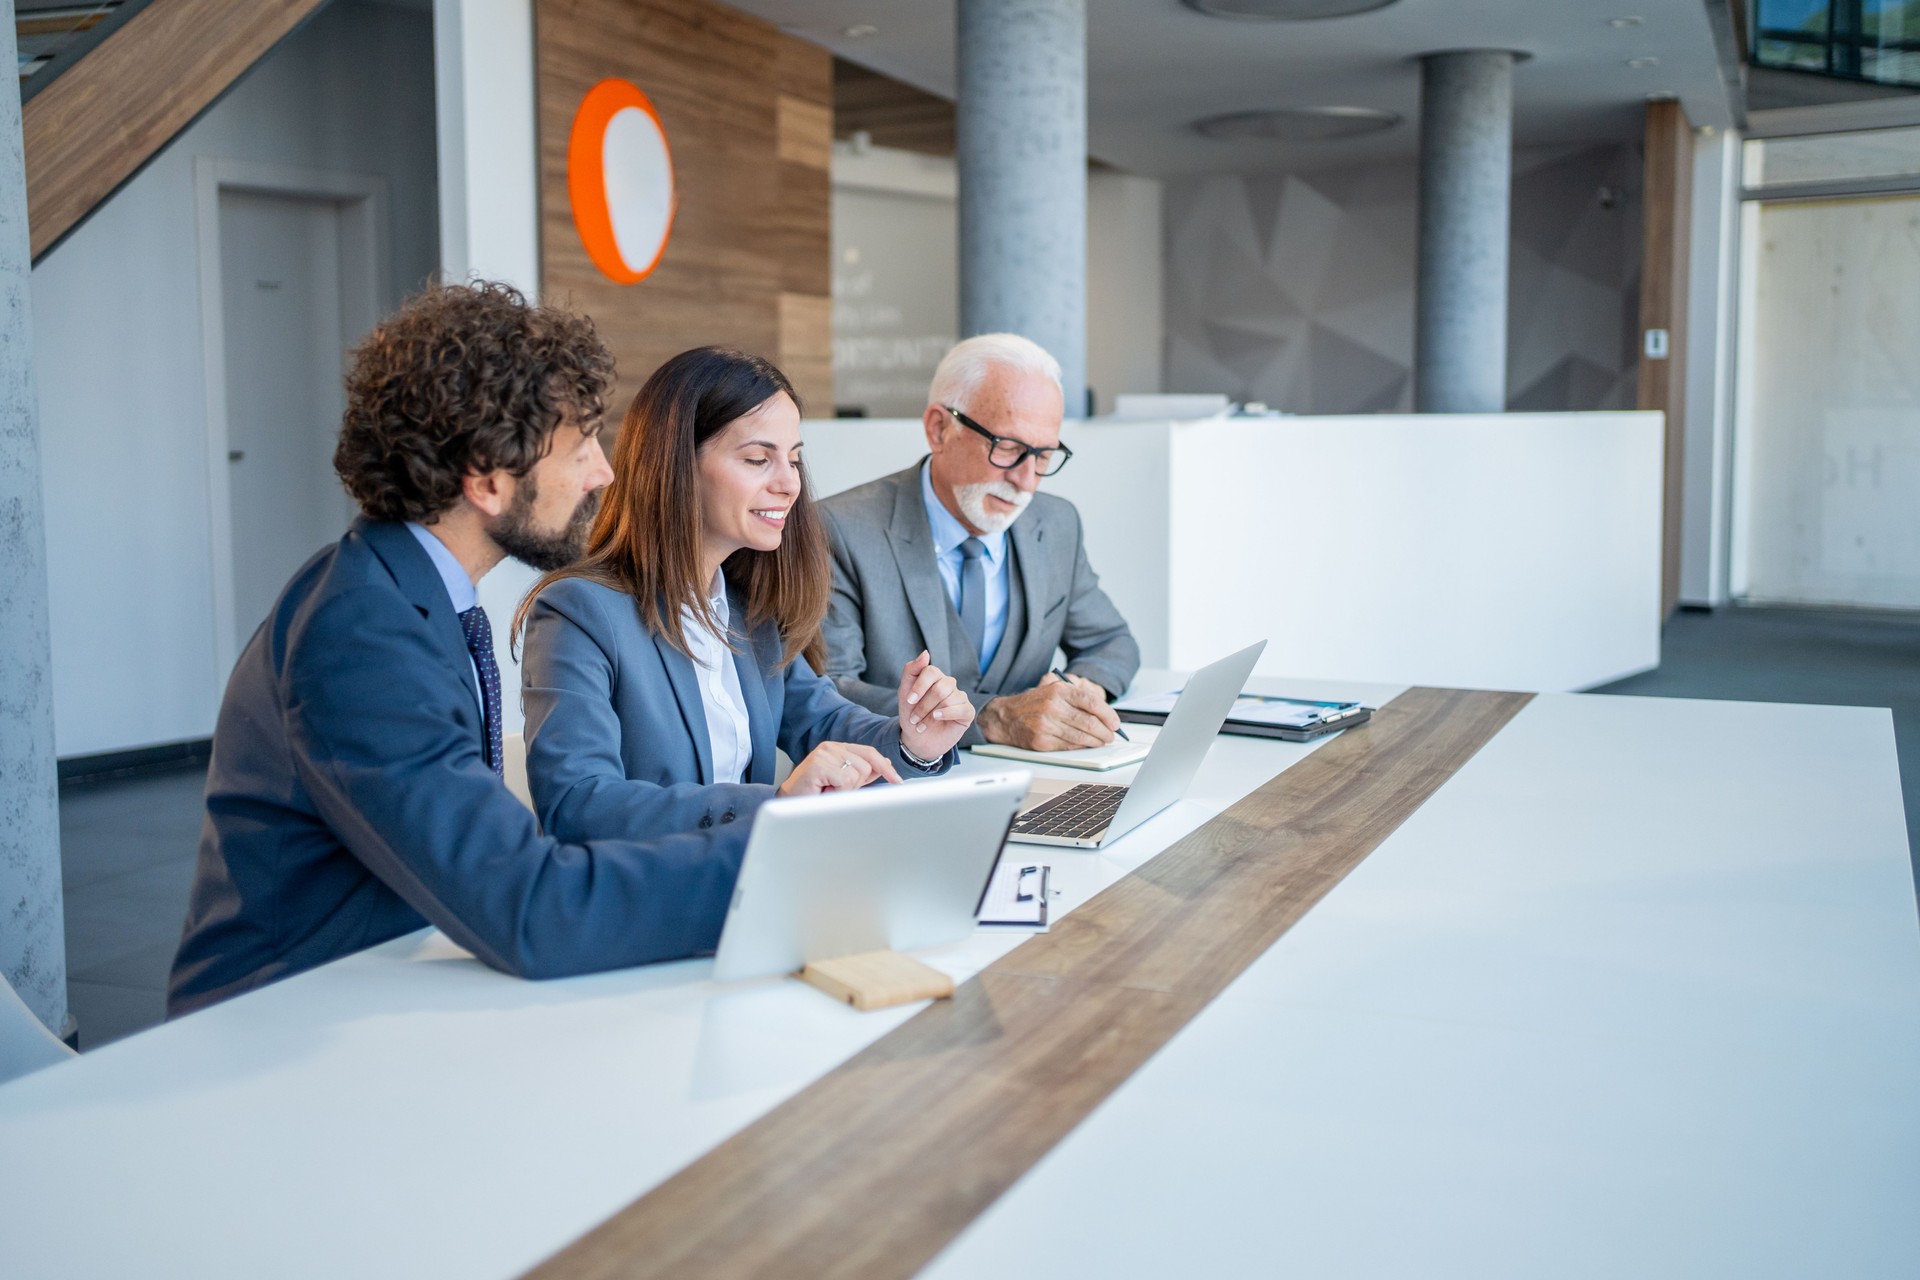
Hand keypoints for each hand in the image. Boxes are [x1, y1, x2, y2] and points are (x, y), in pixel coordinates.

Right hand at [778, 742, 902, 795]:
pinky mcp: (819, 765)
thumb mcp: (843, 782)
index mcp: (838, 748)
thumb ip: (860, 773)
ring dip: (845, 789)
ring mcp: (824, 754)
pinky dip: (837, 791)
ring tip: (828, 790)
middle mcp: (831, 747)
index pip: (869, 752)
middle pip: (866, 766)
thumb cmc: (813, 794)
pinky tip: (824, 790)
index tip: (897, 781)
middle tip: (836, 789)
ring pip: (857, 774)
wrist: (789, 803)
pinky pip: (845, 780)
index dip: (885, 767)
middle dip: (857, 784)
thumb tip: (885, 766)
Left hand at [897, 650, 973, 759]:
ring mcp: (960, 697)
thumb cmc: (912, 714)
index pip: (931, 671)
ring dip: (930, 715)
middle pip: (939, 688)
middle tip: (914, 719)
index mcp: (935, 677)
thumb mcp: (905, 693)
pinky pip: (960, 708)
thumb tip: (926, 653)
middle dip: (923, 706)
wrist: (918, 739)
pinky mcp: (968, 711)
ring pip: (948, 699)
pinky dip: (946, 714)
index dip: (919, 686)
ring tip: (921, 725)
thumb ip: (912, 670)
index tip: (909, 700)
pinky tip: (937, 718)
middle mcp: (949, 684)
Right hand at [977, 672, 1120, 750]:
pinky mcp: (1042, 741)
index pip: (1091, 702)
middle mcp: (1053, 706)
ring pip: (1081, 736)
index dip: (1108, 714)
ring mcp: (1047, 724)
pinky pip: (1069, 745)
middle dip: (1105, 731)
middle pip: (1089, 722)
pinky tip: (1086, 744)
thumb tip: (1104, 713)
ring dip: (1096, 741)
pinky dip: (1081, 746)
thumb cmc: (1034, 704)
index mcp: (1059, 690)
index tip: (1115, 723)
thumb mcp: (1054, 690)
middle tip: (1111, 735)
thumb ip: (1077, 698)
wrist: (1006, 717)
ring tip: (1102, 741)